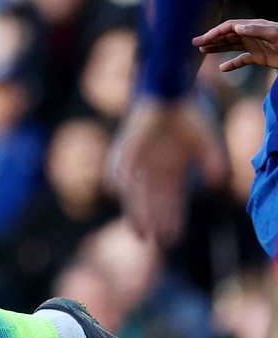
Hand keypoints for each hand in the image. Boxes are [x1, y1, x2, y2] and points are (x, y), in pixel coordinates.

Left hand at [110, 98, 226, 245]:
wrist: (169, 93)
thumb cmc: (188, 117)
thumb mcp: (204, 142)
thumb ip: (212, 161)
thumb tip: (219, 184)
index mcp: (171, 173)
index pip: (171, 202)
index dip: (172, 220)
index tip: (174, 239)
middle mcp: (152, 172)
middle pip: (151, 203)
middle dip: (154, 223)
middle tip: (156, 243)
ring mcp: (136, 162)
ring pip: (134, 194)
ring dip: (136, 212)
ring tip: (139, 232)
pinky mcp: (124, 149)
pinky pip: (117, 169)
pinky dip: (117, 181)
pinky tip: (118, 195)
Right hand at [193, 18, 277, 71]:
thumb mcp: (274, 34)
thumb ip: (256, 30)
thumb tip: (237, 28)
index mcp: (254, 27)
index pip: (229, 27)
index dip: (215, 32)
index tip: (202, 40)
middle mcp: (252, 35)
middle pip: (227, 36)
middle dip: (211, 39)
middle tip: (195, 44)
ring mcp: (255, 46)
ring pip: (232, 46)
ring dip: (217, 48)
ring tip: (203, 51)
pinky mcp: (260, 57)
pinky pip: (242, 60)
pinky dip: (232, 64)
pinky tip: (222, 68)